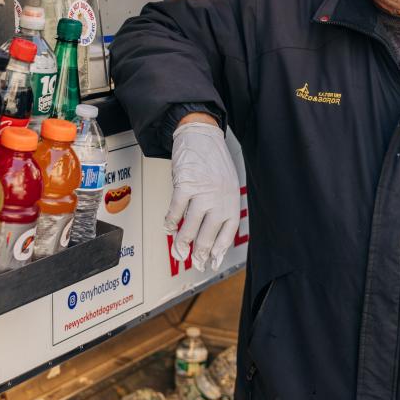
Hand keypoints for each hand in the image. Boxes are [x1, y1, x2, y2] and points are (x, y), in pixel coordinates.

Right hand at [166, 120, 240, 271]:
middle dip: (200, 254)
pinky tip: (168, 228)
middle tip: (194, 263)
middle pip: (209, 235)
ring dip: (182, 243)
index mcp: (231, 200)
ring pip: (191, 227)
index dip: (219, 250)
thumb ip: (221, 206)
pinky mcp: (186, 185)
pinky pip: (176, 211)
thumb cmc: (213, 161)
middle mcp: (220, 198)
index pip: (228, 232)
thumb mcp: (226, 185)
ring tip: (179, 253)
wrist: (201, 135)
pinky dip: (170, 223)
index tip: (212, 262)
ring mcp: (202, 192)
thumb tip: (208, 232)